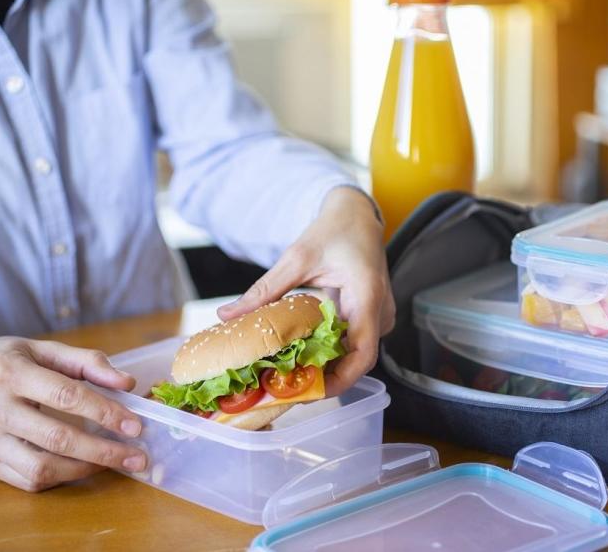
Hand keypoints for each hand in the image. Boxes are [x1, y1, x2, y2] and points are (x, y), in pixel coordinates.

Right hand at [0, 335, 147, 491]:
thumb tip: (128, 382)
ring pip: (40, 468)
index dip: (104, 412)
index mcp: (9, 372)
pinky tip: (83, 466)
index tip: (135, 425)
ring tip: (114, 463)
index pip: (65, 396)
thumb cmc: (7, 359)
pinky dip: (61, 477)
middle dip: (103, 451)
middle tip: (136, 457)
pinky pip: (27, 480)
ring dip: (84, 469)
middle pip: (56, 438)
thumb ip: (87, 362)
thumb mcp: (44, 349)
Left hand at [217, 187, 395, 395]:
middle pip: (355, 360)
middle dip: (323, 377)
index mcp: (367, 297)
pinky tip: (301, 354)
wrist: (356, 215)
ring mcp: (377, 316)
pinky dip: (327, 351)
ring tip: (287, 374)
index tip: (308, 392)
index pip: (362, 354)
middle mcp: (379, 312)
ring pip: (352, 354)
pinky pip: (350, 342)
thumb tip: (227, 314)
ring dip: (324, 365)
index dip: (338, 381)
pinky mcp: (368, 317)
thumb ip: (265, 290)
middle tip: (283, 387)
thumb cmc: (334, 231)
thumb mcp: (296, 258)